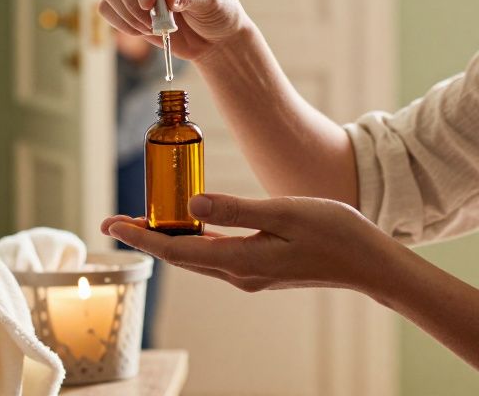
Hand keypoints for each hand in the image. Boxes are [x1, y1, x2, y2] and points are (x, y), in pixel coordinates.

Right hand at [99, 0, 247, 60]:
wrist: (212, 37)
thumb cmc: (216, 9)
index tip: (149, 3)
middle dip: (130, 0)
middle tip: (151, 22)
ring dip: (127, 14)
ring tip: (153, 27)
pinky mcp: (123, 3)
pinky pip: (106, 9)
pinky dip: (122, 24)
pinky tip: (145, 31)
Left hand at [100, 193, 391, 294]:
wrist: (369, 263)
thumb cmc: (333, 234)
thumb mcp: (283, 213)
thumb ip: (235, 209)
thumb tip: (190, 205)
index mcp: (240, 260)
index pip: (176, 250)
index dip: (140, 237)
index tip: (110, 225)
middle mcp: (239, 273)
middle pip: (180, 255)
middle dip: (146, 238)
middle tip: (115, 221)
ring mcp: (251, 274)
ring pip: (197, 255)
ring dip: (169, 238)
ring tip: (144, 220)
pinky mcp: (262, 268)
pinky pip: (216, 253)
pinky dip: (195, 239)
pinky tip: (191, 224)